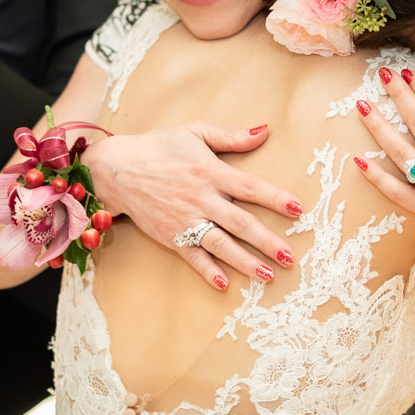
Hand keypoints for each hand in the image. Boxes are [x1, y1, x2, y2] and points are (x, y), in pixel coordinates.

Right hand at [80, 123, 301, 290]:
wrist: (117, 169)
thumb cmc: (159, 147)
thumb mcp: (194, 132)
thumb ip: (231, 136)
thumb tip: (265, 130)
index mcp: (210, 171)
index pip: (250, 187)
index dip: (275, 198)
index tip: (297, 209)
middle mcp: (201, 199)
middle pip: (240, 223)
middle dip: (267, 241)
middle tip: (289, 256)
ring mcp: (185, 220)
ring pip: (221, 244)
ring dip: (245, 262)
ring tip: (268, 275)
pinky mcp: (171, 236)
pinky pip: (193, 257)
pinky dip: (208, 271)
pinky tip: (224, 284)